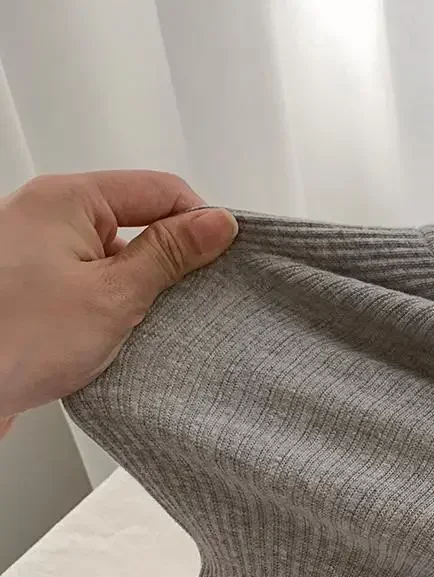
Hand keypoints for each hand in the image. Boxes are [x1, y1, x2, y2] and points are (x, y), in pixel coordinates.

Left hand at [0, 170, 237, 435]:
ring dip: (141, 289)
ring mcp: (37, 250)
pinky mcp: (33, 285)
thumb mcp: (113, 295)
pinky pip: (92, 281)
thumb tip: (217, 223)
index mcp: (67, 198)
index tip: (224, 261)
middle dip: (171, 261)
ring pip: (116, 256)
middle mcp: (48, 213)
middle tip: (189, 301)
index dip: (199, 224)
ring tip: (150, 325)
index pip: (160, 190)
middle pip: (139, 220)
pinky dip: (114, 306)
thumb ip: (169, 255)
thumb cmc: (16, 339)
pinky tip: (121, 336)